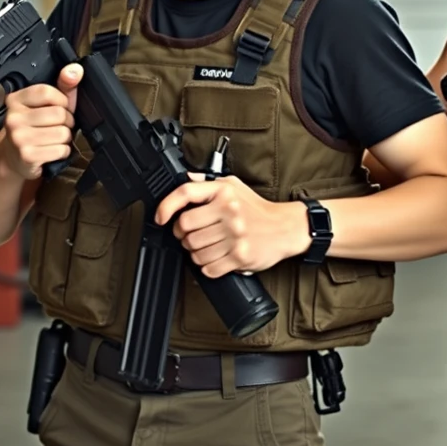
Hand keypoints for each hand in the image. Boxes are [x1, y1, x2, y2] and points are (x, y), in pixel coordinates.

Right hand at [1, 64, 82, 179]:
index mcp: (16, 100)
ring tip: (53, 138)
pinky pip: (61, 149)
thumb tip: (75, 70)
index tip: (60, 106)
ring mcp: (18, 137)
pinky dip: (62, 151)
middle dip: (66, 122)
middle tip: (57, 126)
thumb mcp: (45, 105)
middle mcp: (13, 117)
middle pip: (59, 114)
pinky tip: (51, 150)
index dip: (62, 100)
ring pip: (63, 133)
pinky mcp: (27, 155)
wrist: (13, 159)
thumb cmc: (33, 129)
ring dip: (65, 138)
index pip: (46, 92)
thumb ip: (63, 87)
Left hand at [153, 175, 308, 277]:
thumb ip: (207, 182)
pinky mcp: (240, 256)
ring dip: (196, 253)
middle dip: (183, 235)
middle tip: (192, 234)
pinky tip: (217, 258)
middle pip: (185, 228)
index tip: (160, 217)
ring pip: (194, 251)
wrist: (286, 228)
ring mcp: (235, 235)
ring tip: (208, 246)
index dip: (166, 206)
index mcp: (224, 192)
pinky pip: (208, 268)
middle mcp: (229, 211)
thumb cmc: (257, 209)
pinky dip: (208, 267)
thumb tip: (184, 177)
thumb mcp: (234, 186)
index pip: (185, 193)